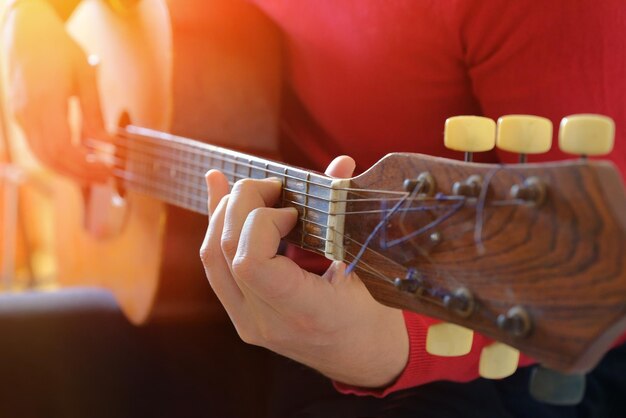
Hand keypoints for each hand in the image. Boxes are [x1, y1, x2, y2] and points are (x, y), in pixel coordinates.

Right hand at [3, 0, 110, 182]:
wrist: (27, 31)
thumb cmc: (58, 49)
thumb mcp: (85, 77)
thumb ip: (94, 113)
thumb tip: (107, 143)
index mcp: (46, 101)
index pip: (63, 147)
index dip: (85, 165)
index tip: (107, 170)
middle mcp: (28, 112)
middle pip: (51, 158)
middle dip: (80, 174)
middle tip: (105, 177)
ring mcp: (20, 116)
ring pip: (41, 156)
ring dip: (68, 170)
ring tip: (94, 173)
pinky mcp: (20, 116)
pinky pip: (37, 147)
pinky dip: (57, 159)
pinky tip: (77, 160)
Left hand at [200, 156, 408, 387]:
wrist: (364, 361)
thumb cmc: (372, 317)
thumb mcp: (366, 268)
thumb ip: (344, 214)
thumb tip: (340, 163)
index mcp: (304, 313)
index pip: (251, 263)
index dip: (262, 223)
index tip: (292, 211)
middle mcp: (266, 322)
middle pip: (225, 252)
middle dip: (242, 203)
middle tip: (273, 187)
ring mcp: (248, 323)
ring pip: (212, 259)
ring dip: (223, 213)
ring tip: (245, 187)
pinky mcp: (242, 316)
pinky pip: (217, 268)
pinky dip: (219, 230)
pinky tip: (222, 199)